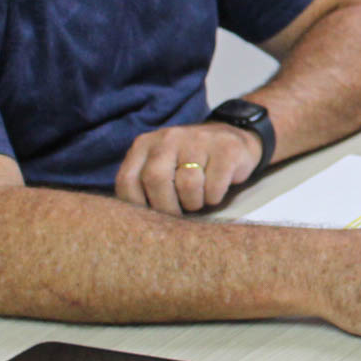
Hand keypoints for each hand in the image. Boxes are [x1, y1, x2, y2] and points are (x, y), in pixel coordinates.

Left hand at [115, 122, 263, 214]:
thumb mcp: (161, 167)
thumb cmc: (190, 165)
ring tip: (198, 199)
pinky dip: (214, 198)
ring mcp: (199, 139)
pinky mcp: (226, 148)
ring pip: (188, 184)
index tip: (150, 217)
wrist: (233, 140)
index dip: (136, 206)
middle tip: (177, 215)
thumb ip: (143, 186)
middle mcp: (169, 137)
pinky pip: (214, 186)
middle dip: (166, 207)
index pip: (127, 180)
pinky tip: (215, 191)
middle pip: (156, 179)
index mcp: (145, 144)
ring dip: (193, 202)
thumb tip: (135, 223)